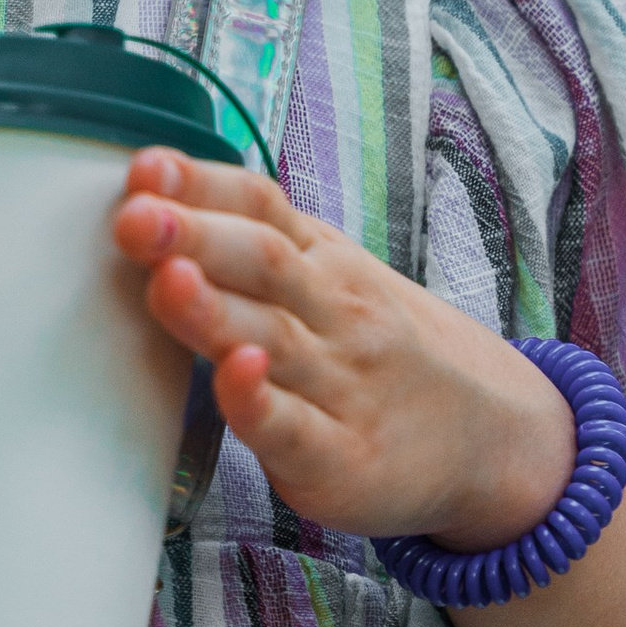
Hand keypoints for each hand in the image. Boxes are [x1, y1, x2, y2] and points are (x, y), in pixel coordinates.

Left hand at [111, 153, 574, 549]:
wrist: (490, 435)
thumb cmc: (380, 352)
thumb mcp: (333, 278)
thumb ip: (253, 244)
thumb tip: (151, 196)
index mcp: (324, 262)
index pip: (262, 206)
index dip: (202, 184)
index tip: (144, 169)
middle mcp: (333, 312)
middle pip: (262, 262)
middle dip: (194, 237)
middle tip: (135, 219)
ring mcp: (340, 384)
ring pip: (271, 337)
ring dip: (214, 308)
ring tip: (167, 280)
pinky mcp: (340, 457)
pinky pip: (293, 428)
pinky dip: (260, 402)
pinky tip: (236, 375)